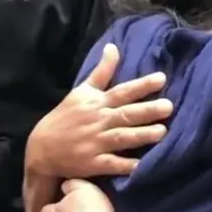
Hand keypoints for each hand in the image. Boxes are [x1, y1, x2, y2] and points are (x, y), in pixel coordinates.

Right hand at [27, 43, 173, 179]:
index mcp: (97, 102)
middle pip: (125, 114)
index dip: (142, 85)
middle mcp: (98, 121)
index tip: (162, 79)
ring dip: (141, 135)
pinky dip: (125, 165)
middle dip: (147, 110)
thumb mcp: (82, 90)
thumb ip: (102, 71)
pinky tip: (141, 165)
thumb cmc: (66, 117)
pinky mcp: (92, 163)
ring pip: (121, 137)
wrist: (42, 148)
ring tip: (162, 132)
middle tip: (169, 107)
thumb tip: (113, 46)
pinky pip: (111, 164)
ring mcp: (95, 143)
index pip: (122, 91)